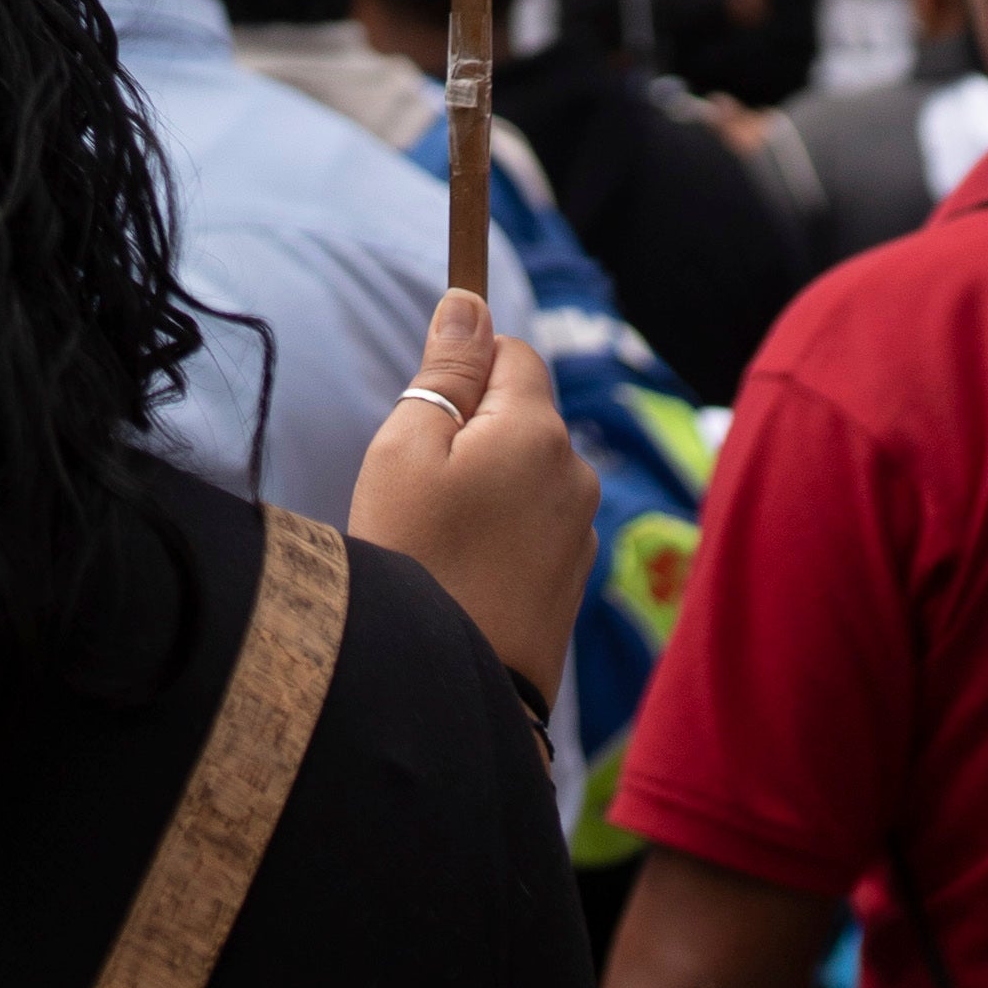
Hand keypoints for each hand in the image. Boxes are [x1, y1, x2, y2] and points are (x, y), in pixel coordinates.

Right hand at [348, 287, 593, 713]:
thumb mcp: (407, 448)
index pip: (512, 352)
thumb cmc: (415, 556)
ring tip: (436, 535)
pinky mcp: (573, 579)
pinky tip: (463, 569)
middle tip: (416, 484)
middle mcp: (575, 473)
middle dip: (470, 429)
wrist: (455, 686)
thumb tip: (468, 302)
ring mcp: (580, 530)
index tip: (421, 410)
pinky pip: (533, 523)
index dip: (462, 367)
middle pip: (521, 414)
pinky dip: (499, 530)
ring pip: (525, 471)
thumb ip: (444, 371)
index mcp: (538, 430)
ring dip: (485, 484)